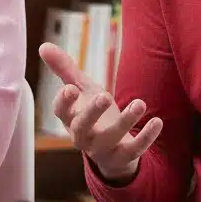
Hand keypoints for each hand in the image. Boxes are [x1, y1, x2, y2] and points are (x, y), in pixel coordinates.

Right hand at [38, 42, 161, 183]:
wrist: (111, 149)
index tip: (70, 89)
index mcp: (70, 119)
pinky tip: (157, 121)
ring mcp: (103, 148)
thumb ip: (64, 69)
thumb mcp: (81, 89)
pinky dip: (146, 138)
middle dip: (91, 113)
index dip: (63, 103)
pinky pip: (133, 151)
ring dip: (125, 121)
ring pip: (110, 138)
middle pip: (81, 128)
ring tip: (140, 103)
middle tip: (104, 95)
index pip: (61, 112)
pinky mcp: (123, 156)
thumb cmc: (92, 113)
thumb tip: (43, 46)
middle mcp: (83, 136)